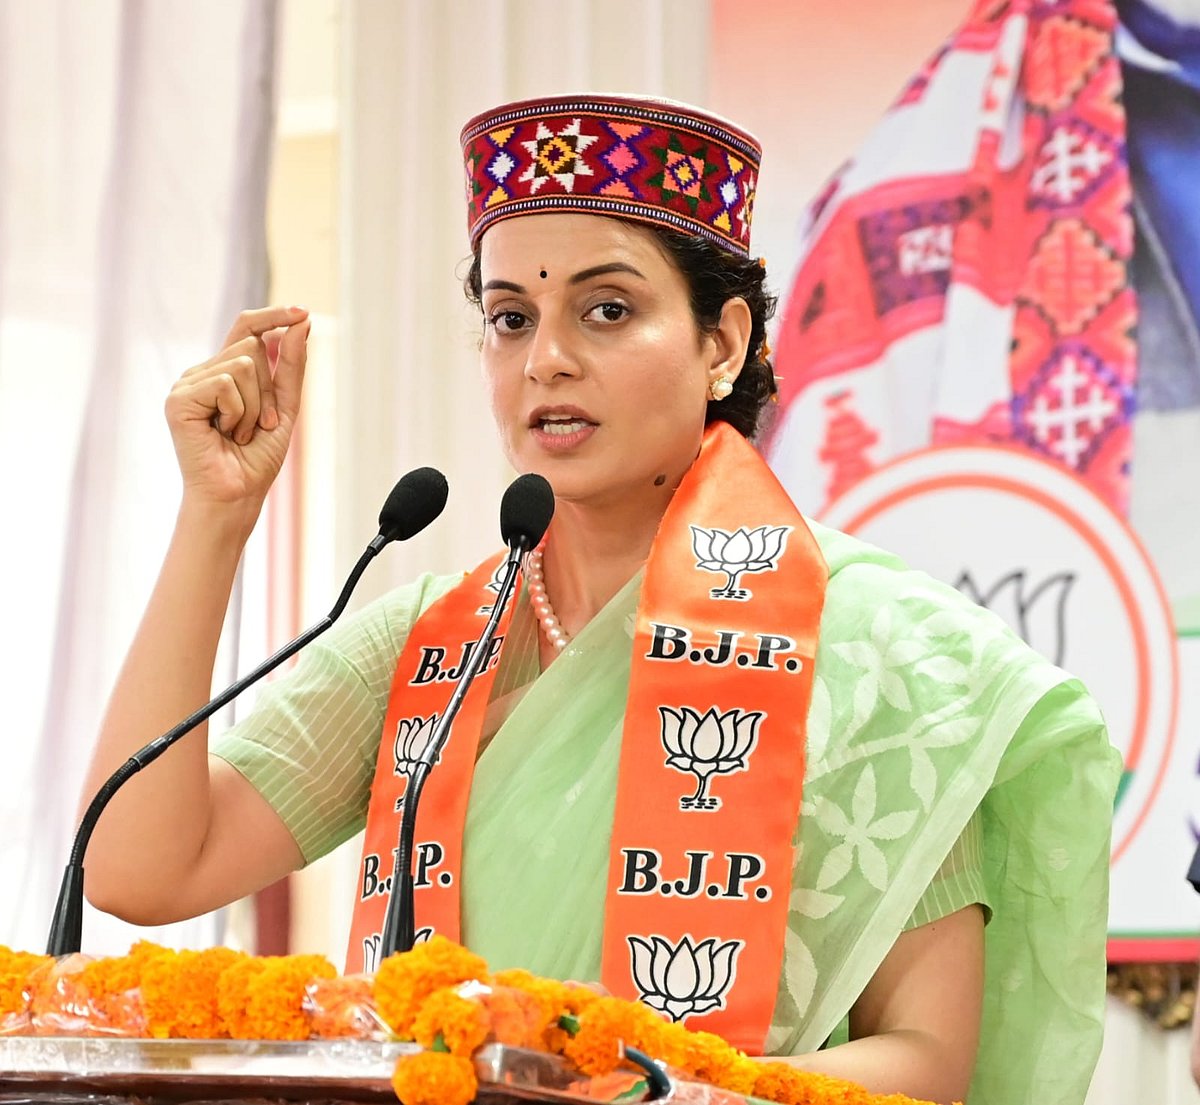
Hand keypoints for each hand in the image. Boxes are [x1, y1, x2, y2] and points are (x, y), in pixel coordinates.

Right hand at [165, 306, 308, 512]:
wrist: (236, 495)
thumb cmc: (255, 459)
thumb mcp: (284, 408)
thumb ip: (291, 367)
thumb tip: (302, 322)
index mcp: (223, 374)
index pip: (246, 328)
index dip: (273, 316)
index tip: (303, 312)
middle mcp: (202, 374)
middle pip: (252, 348)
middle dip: (269, 391)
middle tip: (255, 426)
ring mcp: (187, 384)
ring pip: (243, 364)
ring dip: (254, 406)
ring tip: (239, 433)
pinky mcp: (179, 399)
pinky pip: (227, 382)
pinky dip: (238, 412)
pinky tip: (224, 433)